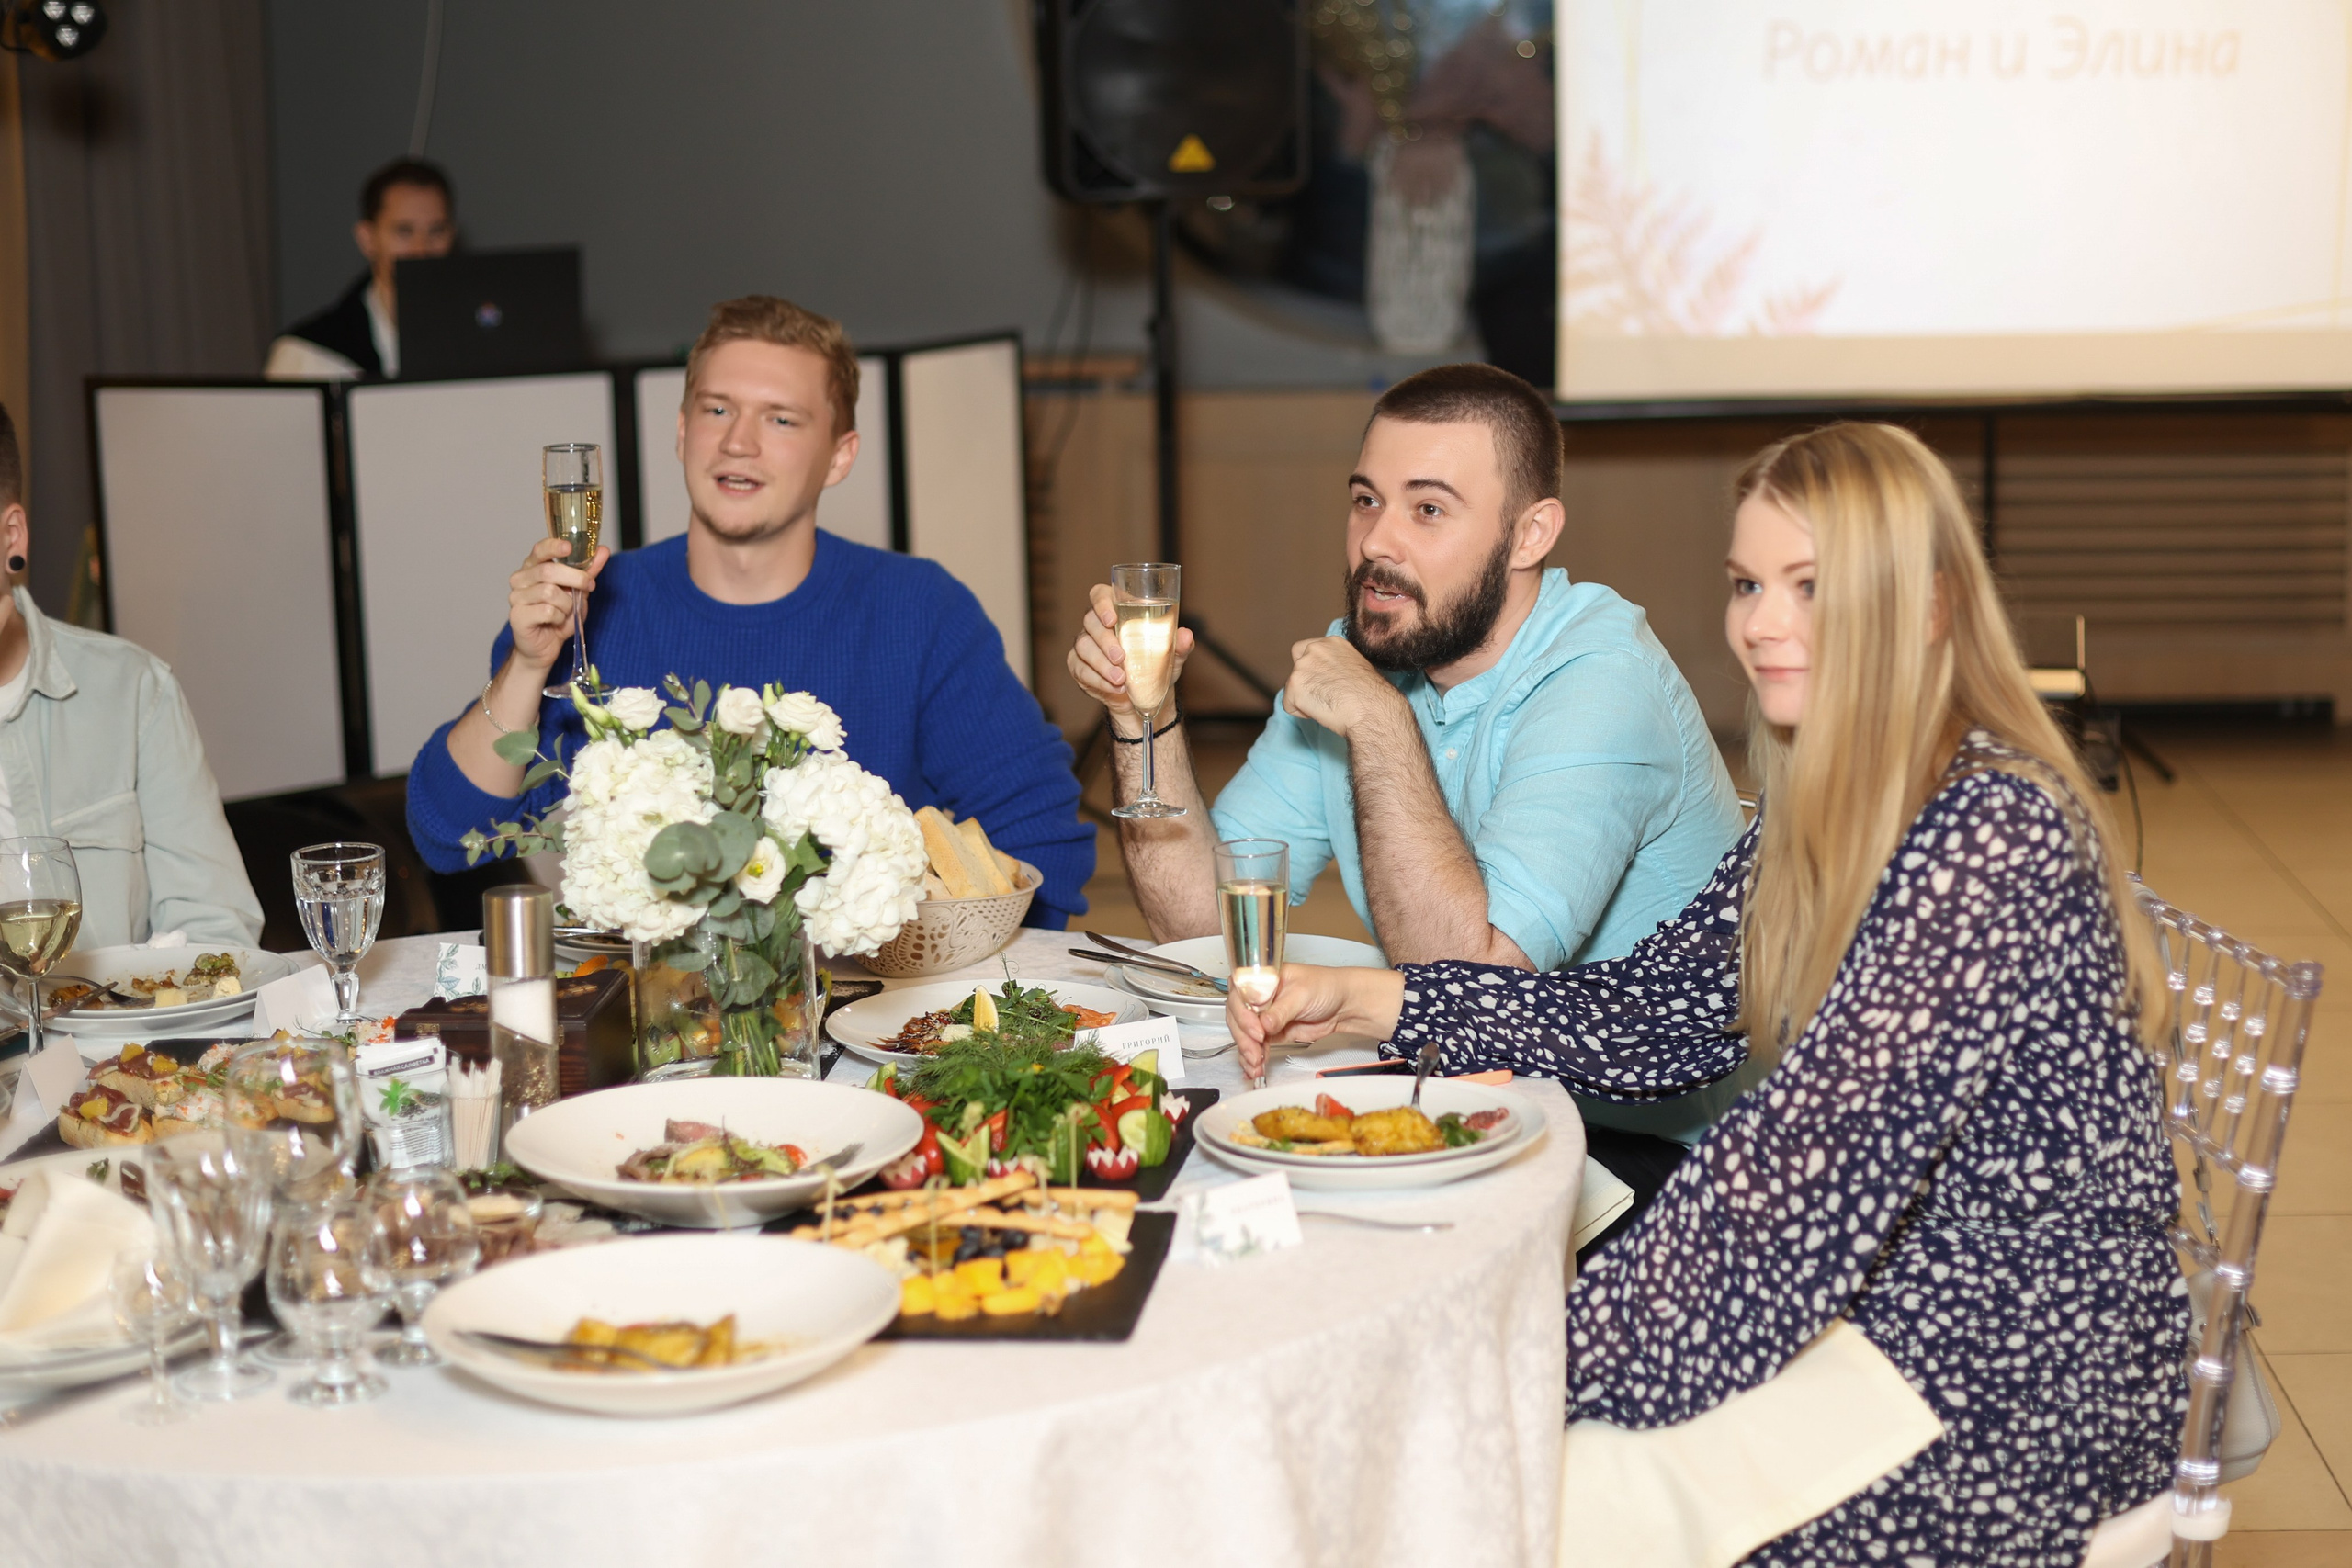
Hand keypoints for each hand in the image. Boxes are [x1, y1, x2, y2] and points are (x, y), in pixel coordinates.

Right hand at [507, 537, 609, 672]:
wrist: (545, 647)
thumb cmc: (558, 617)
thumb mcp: (578, 592)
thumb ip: (588, 572)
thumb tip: (602, 550)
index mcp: (533, 568)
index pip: (540, 550)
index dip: (554, 546)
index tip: (569, 547)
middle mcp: (520, 579)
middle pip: (548, 571)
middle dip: (576, 578)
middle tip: (589, 585)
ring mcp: (516, 597)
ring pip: (550, 592)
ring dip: (567, 604)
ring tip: (566, 612)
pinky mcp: (517, 616)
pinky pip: (547, 611)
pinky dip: (559, 617)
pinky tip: (555, 622)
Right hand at [1067, 584, 1193, 729]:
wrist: (1146, 695)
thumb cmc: (1156, 665)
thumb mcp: (1172, 655)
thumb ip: (1179, 645)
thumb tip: (1185, 635)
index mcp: (1118, 610)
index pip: (1100, 594)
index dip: (1102, 603)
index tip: (1112, 619)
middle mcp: (1097, 624)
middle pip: (1090, 621)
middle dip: (1105, 640)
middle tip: (1121, 658)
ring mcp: (1085, 645)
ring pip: (1083, 646)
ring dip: (1101, 664)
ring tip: (1121, 679)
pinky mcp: (1078, 666)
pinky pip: (1080, 669)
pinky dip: (1098, 680)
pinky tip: (1115, 688)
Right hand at [1225, 963, 1404, 1079]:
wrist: (1343, 1005)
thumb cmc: (1325, 987)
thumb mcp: (1302, 995)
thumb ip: (1281, 1011)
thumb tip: (1263, 1024)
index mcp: (1262, 977)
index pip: (1240, 994)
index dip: (1243, 1013)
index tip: (1256, 1029)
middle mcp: (1258, 996)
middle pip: (1237, 1016)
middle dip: (1244, 1037)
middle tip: (1255, 1050)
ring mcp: (1263, 1015)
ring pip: (1243, 1034)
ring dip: (1247, 1051)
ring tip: (1256, 1064)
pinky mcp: (1270, 1032)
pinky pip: (1255, 1046)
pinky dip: (1253, 1058)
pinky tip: (1254, 1067)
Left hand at [1281, 636, 1406, 740]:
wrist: (1370, 708)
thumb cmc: (1370, 695)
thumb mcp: (1355, 667)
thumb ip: (1335, 666)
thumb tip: (1327, 679)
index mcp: (1331, 643)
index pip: (1306, 650)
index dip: (1312, 669)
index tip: (1323, 682)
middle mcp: (1314, 649)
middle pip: (1296, 668)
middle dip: (1305, 683)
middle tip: (1325, 696)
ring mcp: (1302, 666)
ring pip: (1293, 688)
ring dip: (1305, 700)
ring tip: (1329, 705)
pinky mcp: (1294, 686)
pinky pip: (1289, 705)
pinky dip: (1302, 713)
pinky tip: (1322, 712)